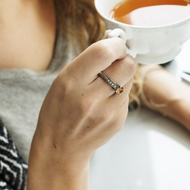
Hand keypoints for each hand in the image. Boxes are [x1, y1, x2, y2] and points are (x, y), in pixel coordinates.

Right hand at [30, 37, 136, 166]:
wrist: (60, 148)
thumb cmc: (59, 110)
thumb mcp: (62, 80)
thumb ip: (88, 61)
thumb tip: (114, 41)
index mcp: (72, 82)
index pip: (104, 52)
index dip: (116, 44)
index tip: (116, 44)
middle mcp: (91, 97)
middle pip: (128, 65)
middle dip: (124, 59)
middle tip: (114, 62)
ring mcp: (108, 112)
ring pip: (130, 79)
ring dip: (122, 76)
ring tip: (104, 85)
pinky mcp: (119, 121)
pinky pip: (127, 97)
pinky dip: (119, 94)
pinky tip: (104, 103)